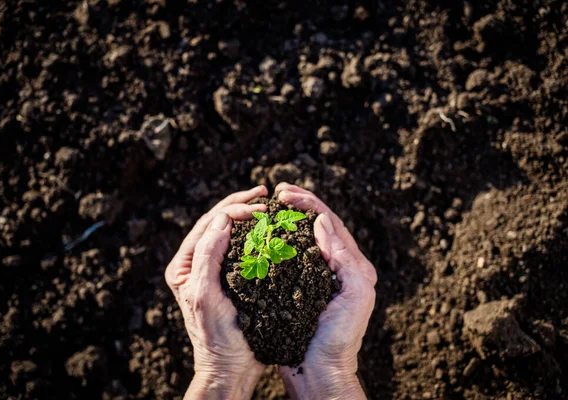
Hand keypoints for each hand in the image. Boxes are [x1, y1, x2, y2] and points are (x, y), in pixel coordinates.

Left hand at [165, 186, 268, 399]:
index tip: (258, 207)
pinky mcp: (233, 279)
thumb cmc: (215, 336)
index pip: (207, 225)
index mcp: (183, 265)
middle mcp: (196, 264)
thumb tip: (222, 219)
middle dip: (240, 205)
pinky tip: (271, 229)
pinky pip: (243, 249)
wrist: (230, 368)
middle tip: (264, 194)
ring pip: (231, 233)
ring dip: (248, 217)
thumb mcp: (206, 295)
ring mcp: (215, 270)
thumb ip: (208, 256)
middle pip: (217, 224)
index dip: (232, 209)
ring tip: (267, 204)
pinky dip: (256, 235)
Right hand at [276, 183, 377, 399]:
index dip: (310, 204)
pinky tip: (264, 236)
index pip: (331, 224)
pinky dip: (278, 242)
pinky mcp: (300, 288)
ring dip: (288, 220)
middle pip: (318, 226)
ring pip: (302, 239)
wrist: (321, 372)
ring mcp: (317, 277)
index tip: (286, 194)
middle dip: (300, 205)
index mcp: (354, 266)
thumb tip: (322, 222)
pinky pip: (289, 258)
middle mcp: (337, 267)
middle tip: (278, 192)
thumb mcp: (355, 295)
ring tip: (271, 206)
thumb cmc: (340, 338)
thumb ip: (344, 257)